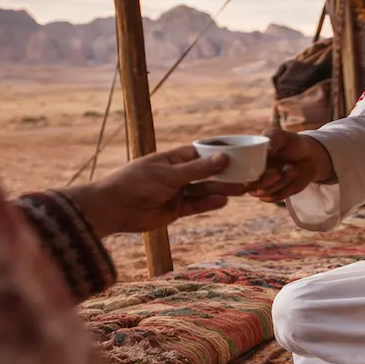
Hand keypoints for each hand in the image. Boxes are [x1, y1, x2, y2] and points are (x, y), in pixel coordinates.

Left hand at [62, 145, 247, 237]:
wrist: (113, 208)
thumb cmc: (136, 182)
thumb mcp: (170, 174)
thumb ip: (199, 169)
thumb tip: (225, 158)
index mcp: (175, 158)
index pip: (204, 153)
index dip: (223, 154)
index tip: (244, 153)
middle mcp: (178, 174)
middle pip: (209, 173)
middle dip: (228, 174)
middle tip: (251, 175)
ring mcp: (177, 192)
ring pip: (205, 190)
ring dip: (223, 189)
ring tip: (243, 189)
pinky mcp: (175, 210)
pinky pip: (196, 206)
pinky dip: (209, 204)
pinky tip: (224, 201)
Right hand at [247, 128, 334, 202]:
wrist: (308, 155)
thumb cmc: (290, 143)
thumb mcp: (281, 135)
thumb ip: (272, 138)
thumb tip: (267, 149)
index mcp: (246, 161)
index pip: (239, 174)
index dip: (249, 175)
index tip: (266, 168)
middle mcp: (251, 176)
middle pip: (251, 188)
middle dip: (266, 182)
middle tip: (278, 172)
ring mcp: (262, 187)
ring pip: (264, 194)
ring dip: (279, 183)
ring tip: (290, 169)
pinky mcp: (275, 195)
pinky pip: (276, 198)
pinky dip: (286, 189)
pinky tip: (293, 176)